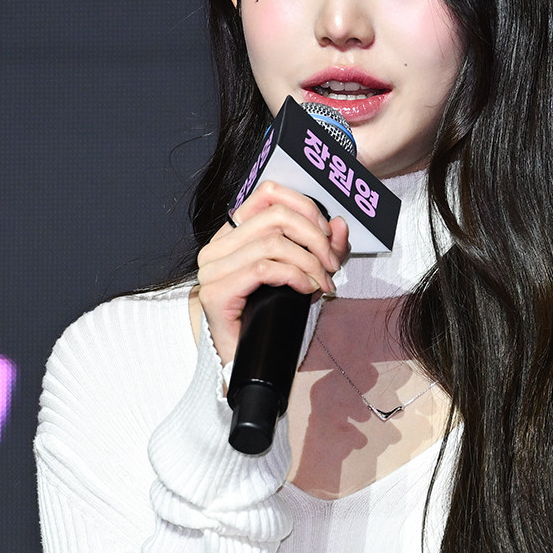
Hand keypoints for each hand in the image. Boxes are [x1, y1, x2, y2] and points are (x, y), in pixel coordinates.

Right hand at [196, 181, 348, 365]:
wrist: (245, 360)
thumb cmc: (270, 313)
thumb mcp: (305, 272)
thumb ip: (323, 247)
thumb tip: (340, 225)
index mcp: (234, 232)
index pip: (268, 192)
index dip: (304, 206)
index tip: (326, 233)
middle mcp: (218, 245)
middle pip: (276, 215)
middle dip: (315, 237)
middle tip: (331, 263)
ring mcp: (212, 268)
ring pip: (273, 243)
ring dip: (309, 263)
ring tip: (322, 283)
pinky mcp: (216, 292)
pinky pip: (264, 269)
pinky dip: (295, 276)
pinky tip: (307, 289)